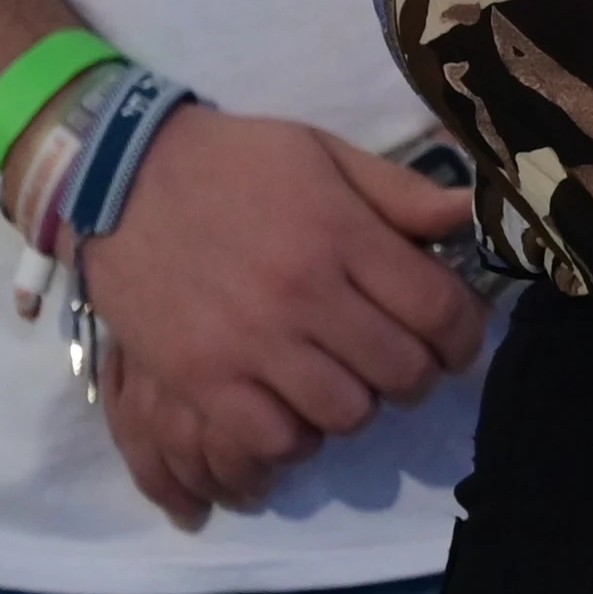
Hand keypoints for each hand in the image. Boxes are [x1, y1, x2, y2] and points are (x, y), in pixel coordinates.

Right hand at [74, 112, 487, 527]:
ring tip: (349, 384)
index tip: (457, 340)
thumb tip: (473, 216)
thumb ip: (402, 194)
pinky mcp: (198, 378)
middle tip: (405, 365)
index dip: (465, 336)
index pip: (438, 310)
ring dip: (359, 406)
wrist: (119, 178)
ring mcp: (249, 342)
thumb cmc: (234, 163)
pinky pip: (272, 439)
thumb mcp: (327, 155)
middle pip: (401, 370)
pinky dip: (296, 436)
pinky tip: (295, 409)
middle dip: (419, 375)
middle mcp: (303, 294)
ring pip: (345, 413)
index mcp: (341, 235)